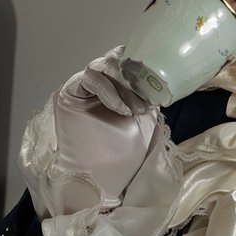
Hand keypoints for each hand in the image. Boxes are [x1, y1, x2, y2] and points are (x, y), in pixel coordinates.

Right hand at [53, 65, 156, 207]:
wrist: (101, 176)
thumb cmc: (122, 152)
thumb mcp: (146, 121)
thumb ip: (151, 98)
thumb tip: (165, 82)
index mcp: (119, 84)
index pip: (130, 59)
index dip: (146, 67)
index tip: (159, 90)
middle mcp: (102, 80)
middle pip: (118, 59)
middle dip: (135, 79)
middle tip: (146, 104)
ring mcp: (84, 85)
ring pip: (105, 65)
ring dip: (124, 86)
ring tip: (134, 111)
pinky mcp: (70, 92)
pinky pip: (90, 78)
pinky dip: (108, 90)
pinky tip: (120, 109)